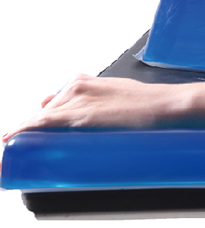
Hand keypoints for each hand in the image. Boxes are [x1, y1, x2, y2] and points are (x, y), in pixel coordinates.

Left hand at [2, 74, 186, 142]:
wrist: (166, 105)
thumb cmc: (146, 104)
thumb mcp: (113, 94)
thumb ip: (88, 100)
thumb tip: (59, 105)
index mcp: (83, 81)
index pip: (50, 104)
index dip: (37, 120)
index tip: (25, 130)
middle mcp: (76, 86)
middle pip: (44, 113)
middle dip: (32, 129)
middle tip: (23, 144)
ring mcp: (78, 99)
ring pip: (41, 119)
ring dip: (26, 132)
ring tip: (15, 145)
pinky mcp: (83, 115)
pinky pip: (44, 122)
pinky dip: (25, 129)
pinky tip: (12, 138)